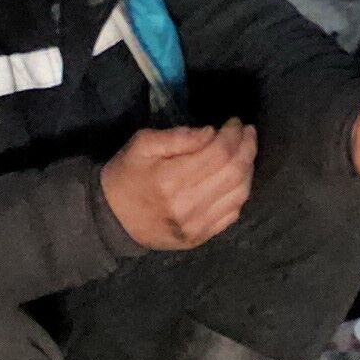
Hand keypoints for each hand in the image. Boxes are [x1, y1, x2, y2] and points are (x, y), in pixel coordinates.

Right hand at [102, 121, 256, 250]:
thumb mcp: (142, 144)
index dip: (233, 134)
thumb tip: (212, 133)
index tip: (235, 122)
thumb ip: (178, 136)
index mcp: (170, 179)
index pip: (219, 153)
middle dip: (247, 147)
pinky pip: (232, 214)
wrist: (111, 218)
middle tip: (247, 132)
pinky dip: (240, 192)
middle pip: (234, 173)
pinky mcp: (200, 237)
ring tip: (245, 152)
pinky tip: (237, 177)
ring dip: (248, 169)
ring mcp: (196, 225)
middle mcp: (187, 205)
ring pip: (239, 194)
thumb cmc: (126, 175)